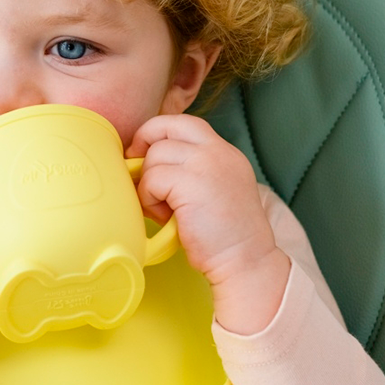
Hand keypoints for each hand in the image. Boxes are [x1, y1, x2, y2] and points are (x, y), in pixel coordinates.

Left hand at [127, 115, 290, 334]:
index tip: (143, 153)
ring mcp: (206, 164)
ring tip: (162, 209)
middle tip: (138, 170)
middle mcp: (218, 151)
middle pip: (166, 127)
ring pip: (154, 156)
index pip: (185, 123)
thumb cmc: (224, 237)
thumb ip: (192, 170)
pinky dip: (150, 199)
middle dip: (142, 144)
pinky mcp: (191, 183)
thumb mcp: (215, 190)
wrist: (246, 261)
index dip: (157, 133)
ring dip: (148, 184)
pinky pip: (152, 179)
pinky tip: (166, 217)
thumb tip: (147, 161)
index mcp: (225, 152)